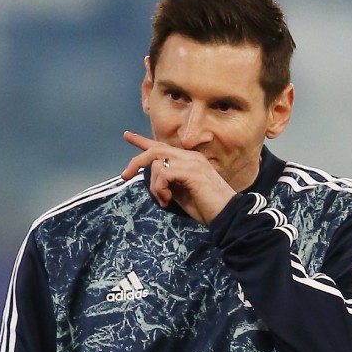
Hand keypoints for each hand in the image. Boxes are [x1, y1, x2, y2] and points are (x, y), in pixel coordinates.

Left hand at [121, 131, 235, 224]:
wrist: (227, 215)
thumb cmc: (207, 207)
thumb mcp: (182, 193)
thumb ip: (170, 182)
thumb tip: (155, 180)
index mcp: (189, 160)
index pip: (162, 146)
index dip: (142, 141)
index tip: (127, 135)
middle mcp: (191, 157)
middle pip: (155, 150)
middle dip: (136, 161)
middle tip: (125, 175)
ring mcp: (192, 162)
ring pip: (157, 163)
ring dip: (154, 186)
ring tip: (164, 200)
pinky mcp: (192, 171)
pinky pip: (164, 174)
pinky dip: (160, 189)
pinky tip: (167, 201)